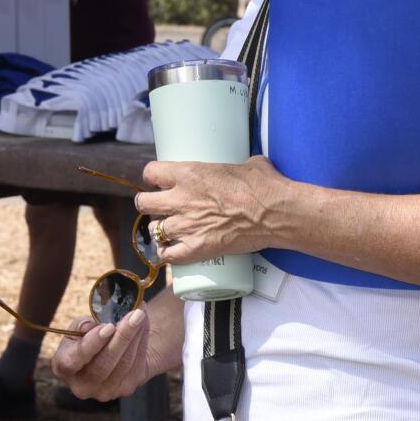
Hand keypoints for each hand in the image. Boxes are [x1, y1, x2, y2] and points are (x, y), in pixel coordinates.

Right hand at [50, 308, 151, 400]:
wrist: (108, 351)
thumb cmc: (88, 337)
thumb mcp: (78, 328)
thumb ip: (82, 325)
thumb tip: (91, 326)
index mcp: (63, 368)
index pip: (73, 360)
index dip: (91, 344)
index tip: (108, 327)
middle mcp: (82, 386)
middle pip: (103, 364)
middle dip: (122, 337)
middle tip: (134, 314)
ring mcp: (104, 392)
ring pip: (123, 364)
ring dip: (135, 336)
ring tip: (140, 314)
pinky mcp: (124, 389)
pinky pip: (136, 364)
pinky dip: (141, 342)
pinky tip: (143, 324)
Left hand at [134, 156, 287, 264]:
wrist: (275, 213)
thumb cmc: (263, 186)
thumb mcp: (247, 164)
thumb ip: (238, 164)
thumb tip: (248, 165)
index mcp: (188, 173)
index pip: (151, 173)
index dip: (152, 177)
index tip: (157, 181)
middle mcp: (181, 199)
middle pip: (143, 203)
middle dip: (148, 204)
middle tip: (158, 206)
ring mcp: (187, 226)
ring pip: (154, 230)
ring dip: (159, 230)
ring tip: (168, 230)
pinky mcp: (197, 248)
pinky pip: (168, 256)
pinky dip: (166, 255)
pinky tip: (169, 252)